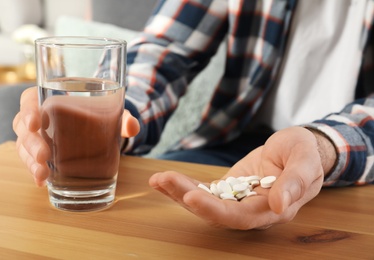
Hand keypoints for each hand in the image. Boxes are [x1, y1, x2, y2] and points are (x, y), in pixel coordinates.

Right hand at [13, 87, 139, 186]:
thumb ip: (123, 118)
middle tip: (45, 156)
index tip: (35, 123)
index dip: (28, 110)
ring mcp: (38, 137)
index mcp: (50, 98)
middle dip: (31, 143)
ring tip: (43, 174)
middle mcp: (39, 117)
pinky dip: (34, 172)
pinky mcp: (41, 154)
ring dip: (30, 161)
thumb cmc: (100, 115)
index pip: (30, 99)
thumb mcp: (113, 114)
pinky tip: (41, 182)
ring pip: (24, 147)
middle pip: (23, 127)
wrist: (100, 129)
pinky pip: (31, 162)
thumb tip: (133, 126)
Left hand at [149, 127, 325, 229]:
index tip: (192, 196)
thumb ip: (296, 182)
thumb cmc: (305, 153)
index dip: (216, 210)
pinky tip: (166, 179)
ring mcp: (238, 199)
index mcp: (274, 209)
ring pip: (207, 202)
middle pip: (216, 212)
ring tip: (158, 179)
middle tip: (164, 180)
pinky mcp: (229, 188)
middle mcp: (252, 210)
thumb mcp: (305, 161)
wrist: (297, 148)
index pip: (241, 216)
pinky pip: (205, 189)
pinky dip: (185, 185)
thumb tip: (281, 205)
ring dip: (181, 191)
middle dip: (188, 197)